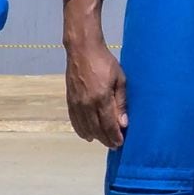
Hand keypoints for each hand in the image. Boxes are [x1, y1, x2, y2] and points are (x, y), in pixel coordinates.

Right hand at [61, 0, 128, 148]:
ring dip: (95, 137)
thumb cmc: (104, 61)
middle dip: (106, 139)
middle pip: (96, 129)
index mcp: (101, 98)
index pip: (108, 125)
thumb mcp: (119, 79)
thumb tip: (123, 123)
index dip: (115, 136)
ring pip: (85, 128)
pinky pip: (75, 121)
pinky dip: (81, 130)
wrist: (82, 49)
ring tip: (103, 140)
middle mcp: (87, 104)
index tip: (121, 143)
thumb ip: (121, 102)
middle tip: (114, 145)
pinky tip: (87, 134)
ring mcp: (77, 103)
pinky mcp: (70, 101)